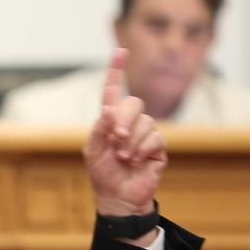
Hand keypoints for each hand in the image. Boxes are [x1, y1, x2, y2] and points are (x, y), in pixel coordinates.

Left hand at [83, 48, 166, 218]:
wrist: (118, 198)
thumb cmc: (103, 175)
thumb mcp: (92, 152)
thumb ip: (98, 130)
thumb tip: (109, 110)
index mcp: (110, 120)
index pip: (113, 91)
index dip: (116, 71)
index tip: (120, 51)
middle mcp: (129, 123)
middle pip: (134, 103)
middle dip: (124, 119)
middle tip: (116, 138)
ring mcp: (145, 134)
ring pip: (146, 121)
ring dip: (131, 141)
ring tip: (123, 158)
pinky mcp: (158, 148)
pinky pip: (155, 138)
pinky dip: (142, 149)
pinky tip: (135, 162)